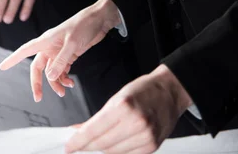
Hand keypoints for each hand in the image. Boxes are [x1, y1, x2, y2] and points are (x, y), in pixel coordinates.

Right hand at [0, 0, 119, 100]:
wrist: (99, 20)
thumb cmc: (83, 26)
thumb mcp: (72, 43)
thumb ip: (61, 60)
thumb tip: (50, 76)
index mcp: (46, 40)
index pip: (25, 50)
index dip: (13, 59)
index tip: (2, 67)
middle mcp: (49, 47)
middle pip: (38, 67)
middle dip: (38, 83)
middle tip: (39, 98)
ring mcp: (58, 51)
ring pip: (51, 72)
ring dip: (56, 83)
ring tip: (64, 91)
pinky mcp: (68, 55)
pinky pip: (61, 70)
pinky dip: (64, 78)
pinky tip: (71, 83)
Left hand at [65, 64, 192, 153]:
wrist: (169, 93)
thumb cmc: (143, 90)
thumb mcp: (117, 97)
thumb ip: (99, 117)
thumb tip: (79, 130)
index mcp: (124, 106)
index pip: (94, 130)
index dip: (78, 141)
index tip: (68, 146)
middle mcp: (135, 123)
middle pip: (102, 144)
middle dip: (86, 146)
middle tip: (76, 145)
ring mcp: (145, 137)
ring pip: (113, 152)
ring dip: (100, 149)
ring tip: (92, 142)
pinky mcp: (151, 147)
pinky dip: (115, 151)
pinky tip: (110, 145)